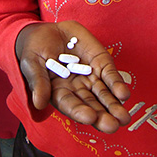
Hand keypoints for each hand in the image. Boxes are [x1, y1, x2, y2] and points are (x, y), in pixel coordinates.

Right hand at [15, 20, 130, 132]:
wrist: (45, 31)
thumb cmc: (34, 51)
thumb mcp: (32, 64)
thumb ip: (38, 82)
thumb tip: (39, 103)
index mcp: (59, 93)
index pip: (71, 106)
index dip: (80, 112)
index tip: (90, 117)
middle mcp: (77, 89)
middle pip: (91, 105)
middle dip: (103, 116)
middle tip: (113, 125)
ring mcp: (90, 76)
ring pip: (104, 94)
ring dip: (114, 105)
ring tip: (124, 117)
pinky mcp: (100, 61)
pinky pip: (110, 75)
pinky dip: (117, 84)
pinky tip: (124, 94)